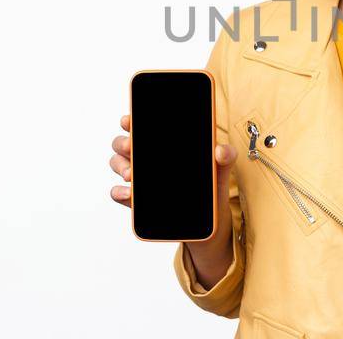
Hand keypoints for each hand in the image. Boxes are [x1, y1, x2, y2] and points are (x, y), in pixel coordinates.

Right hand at [109, 114, 237, 251]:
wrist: (209, 222)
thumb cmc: (211, 187)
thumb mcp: (220, 170)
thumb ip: (225, 157)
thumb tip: (221, 151)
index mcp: (164, 145)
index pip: (142, 127)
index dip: (131, 121)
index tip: (129, 120)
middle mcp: (147, 159)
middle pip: (123, 144)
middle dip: (123, 142)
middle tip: (130, 146)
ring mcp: (140, 180)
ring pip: (118, 164)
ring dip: (121, 166)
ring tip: (131, 175)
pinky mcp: (137, 201)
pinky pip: (119, 194)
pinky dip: (119, 192)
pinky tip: (129, 194)